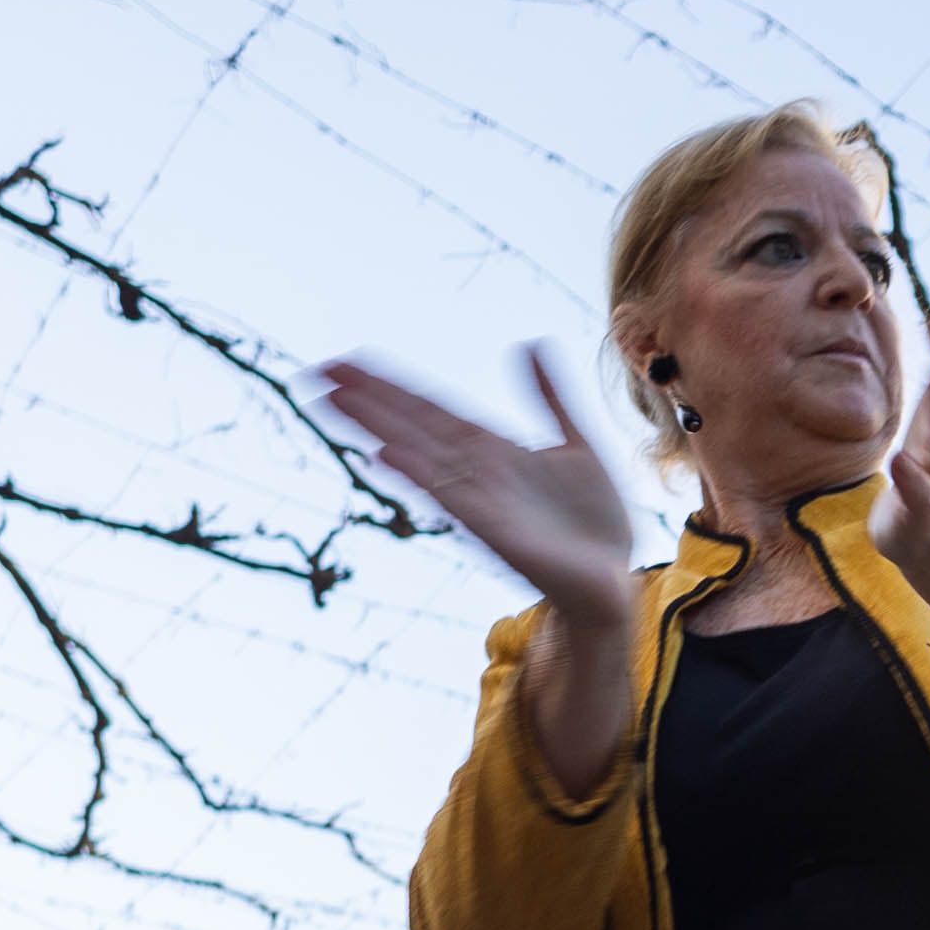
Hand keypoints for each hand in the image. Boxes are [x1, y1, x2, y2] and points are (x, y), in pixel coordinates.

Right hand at [319, 347, 639, 631]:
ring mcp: (481, 503)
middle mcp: (476, 473)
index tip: (345, 363)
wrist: (613, 586)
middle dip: (366, 400)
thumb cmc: (594, 524)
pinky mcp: (496, 534)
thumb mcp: (578, 445)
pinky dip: (417, 475)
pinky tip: (382, 455)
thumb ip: (552, 398)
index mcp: (493, 450)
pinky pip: (449, 499)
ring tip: (333, 400)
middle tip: (316, 373)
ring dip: (377, 427)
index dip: (388, 385)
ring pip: (419, 455)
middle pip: (412, 427)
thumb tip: (530, 344)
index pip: (429, 408)